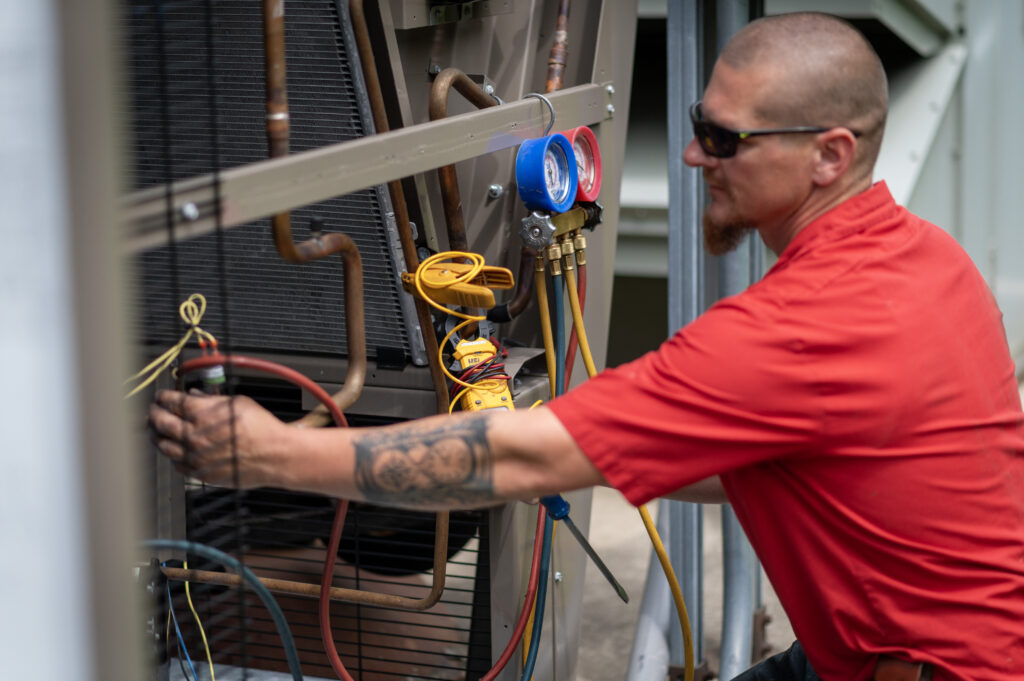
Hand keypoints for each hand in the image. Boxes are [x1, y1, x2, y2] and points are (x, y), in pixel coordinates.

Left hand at [149, 389, 289, 487]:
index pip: (170, 401)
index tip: (161, 397)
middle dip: (153, 414)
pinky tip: (177, 450)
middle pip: (159, 422)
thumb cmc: (260, 428)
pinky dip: (173, 456)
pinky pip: (177, 464)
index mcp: (200, 413)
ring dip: (158, 436)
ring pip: (163, 446)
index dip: (162, 397)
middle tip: (153, 411)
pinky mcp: (201, 473)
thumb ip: (211, 399)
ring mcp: (195, 457)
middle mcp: (193, 436)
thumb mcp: (237, 402)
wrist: (275, 455)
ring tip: (159, 431)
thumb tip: (195, 396)